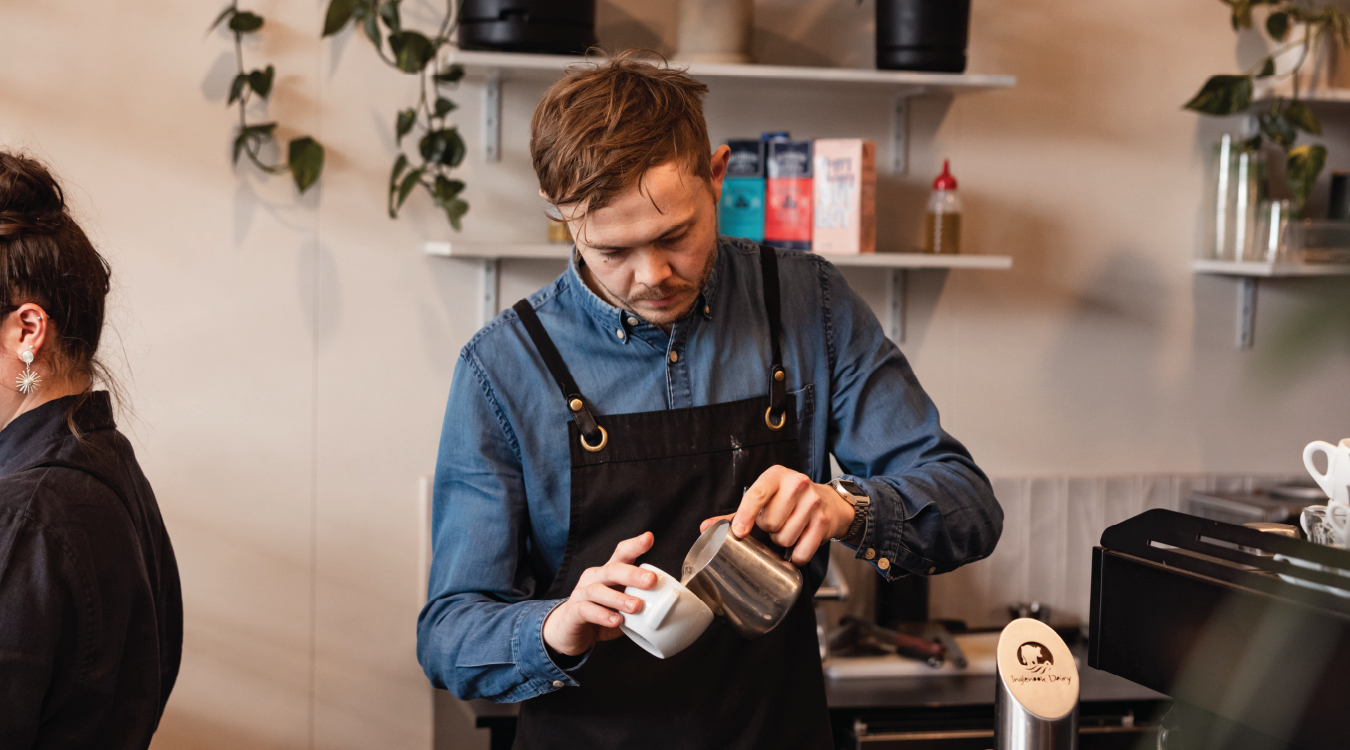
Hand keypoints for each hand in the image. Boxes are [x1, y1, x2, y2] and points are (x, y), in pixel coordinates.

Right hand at [542, 532, 656, 656]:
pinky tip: (616, 621)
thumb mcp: (622, 605)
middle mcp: (594, 578)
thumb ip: (640, 600)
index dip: (635, 545)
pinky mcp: (574, 612)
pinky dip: (603, 615)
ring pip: (598, 590)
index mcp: (608, 573)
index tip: (649, 538)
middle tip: (651, 581)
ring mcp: (582, 593)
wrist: (569, 632)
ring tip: (636, 606)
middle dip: (632, 574)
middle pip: (612, 569)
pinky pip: (587, 610)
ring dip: (619, 598)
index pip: (621, 554)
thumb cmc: (601, 613)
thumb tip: (669, 602)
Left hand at [698, 466, 854, 566]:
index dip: (745, 515)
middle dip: (769, 530)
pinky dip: (797, 556)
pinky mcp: (824, 521)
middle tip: (776, 524)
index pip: (756, 494)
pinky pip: (802, 551)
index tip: (739, 531)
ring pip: (785, 538)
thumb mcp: (764, 498)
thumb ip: (735, 513)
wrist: (830, 503)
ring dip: (783, 542)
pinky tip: (799, 544)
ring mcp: (813, 502)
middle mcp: (796, 484)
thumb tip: (705, 527)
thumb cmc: (790, 500)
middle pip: (770, 522)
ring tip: (788, 530)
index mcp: (776, 475)